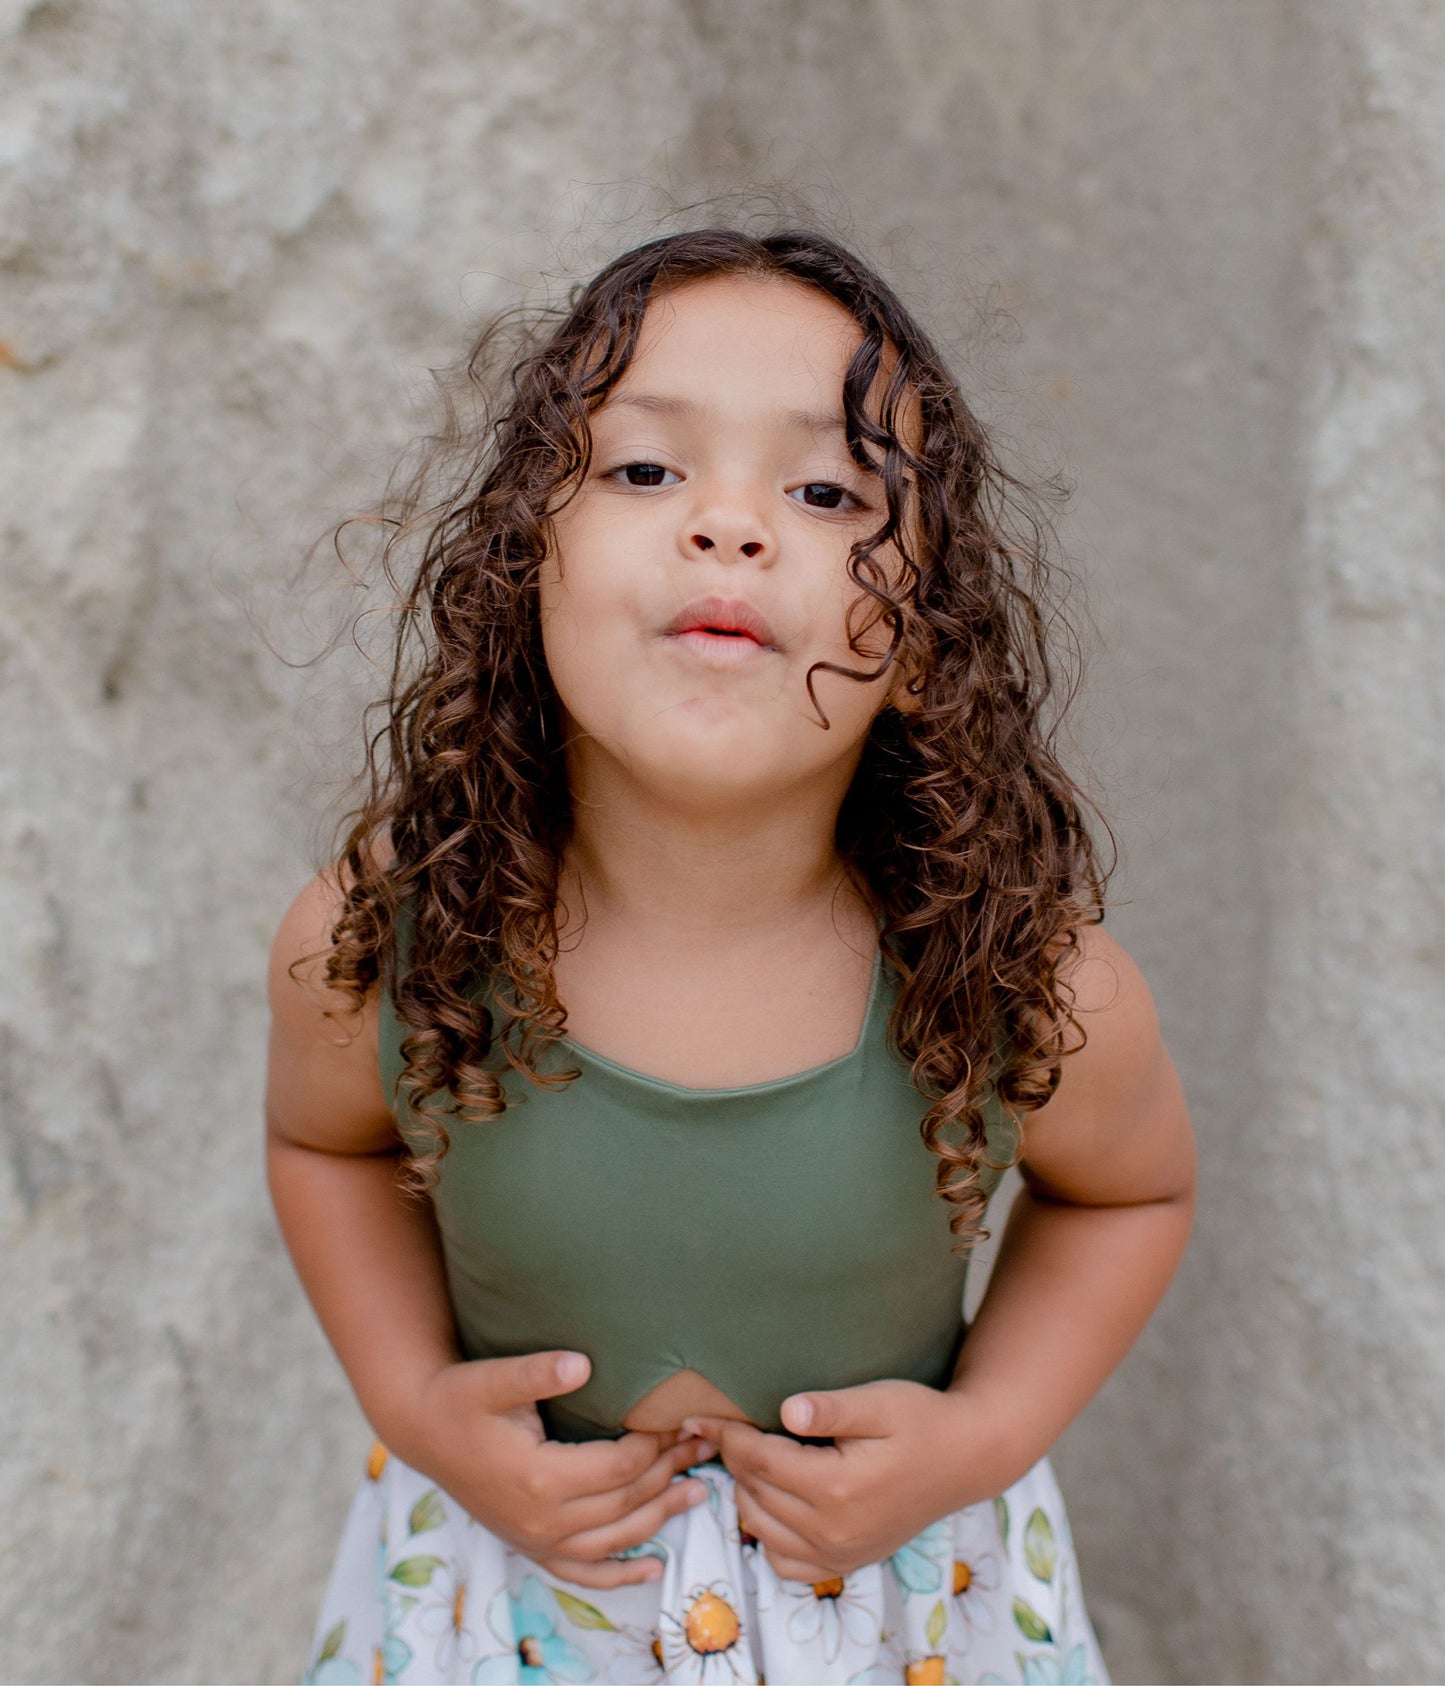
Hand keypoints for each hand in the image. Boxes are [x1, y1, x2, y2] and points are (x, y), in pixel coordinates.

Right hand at [392, 1350, 715, 1588]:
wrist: (423, 1429)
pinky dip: (619, 1575)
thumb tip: (582, 1364)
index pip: (617, 1468)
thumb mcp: (493, 1378)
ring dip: (661, 1518)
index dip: (654, 1444)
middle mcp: (541, 1520)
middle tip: (704, 1445)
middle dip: (669, 1473)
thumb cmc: (461, 1398)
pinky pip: (583, 1573)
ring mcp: (536, 1540)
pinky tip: (653, 1569)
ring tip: (699, 1491)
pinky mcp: (531, 1546)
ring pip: (614, 1541)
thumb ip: (538, 1372)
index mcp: (538, 1478)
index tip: (680, 1417)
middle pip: (624, 1504)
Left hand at [683, 1380, 1005, 1583]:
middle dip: (733, 1459)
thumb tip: (785, 1411)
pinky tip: (772, 1501)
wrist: (968, 1458)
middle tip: (721, 1428)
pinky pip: (787, 1563)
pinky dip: (767, 1535)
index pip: (761, 1462)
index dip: (728, 1435)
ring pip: (762, 1528)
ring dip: (745, 1493)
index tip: (703, 1415)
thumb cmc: (923, 1420)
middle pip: (756, 1493)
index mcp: (838, 1488)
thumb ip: (830, 1409)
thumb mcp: (880, 1401)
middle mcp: (834, 1530)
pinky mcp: (848, 1562)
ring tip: (744, 1457)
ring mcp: (841, 1553)